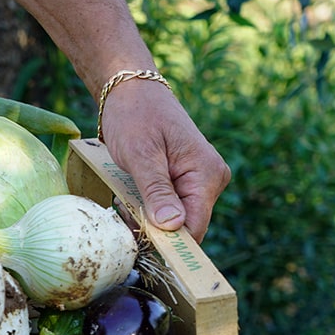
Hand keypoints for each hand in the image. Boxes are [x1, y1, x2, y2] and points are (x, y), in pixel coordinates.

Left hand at [99, 80, 229, 242]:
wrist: (131, 91)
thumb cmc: (135, 116)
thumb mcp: (141, 155)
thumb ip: (157, 191)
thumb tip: (173, 227)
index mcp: (207, 173)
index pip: (194, 228)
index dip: (168, 243)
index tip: (137, 242)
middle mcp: (211, 180)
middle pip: (185, 228)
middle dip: (154, 230)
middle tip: (124, 212)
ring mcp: (201, 182)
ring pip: (176, 221)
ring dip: (148, 220)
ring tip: (125, 200)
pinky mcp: (187, 182)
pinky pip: (171, 209)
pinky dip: (149, 209)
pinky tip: (132, 196)